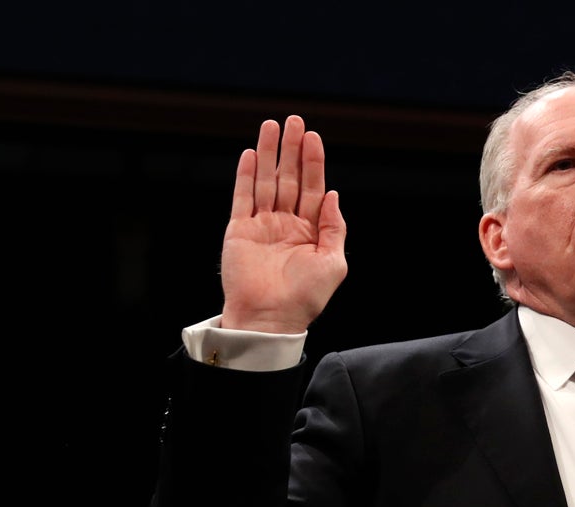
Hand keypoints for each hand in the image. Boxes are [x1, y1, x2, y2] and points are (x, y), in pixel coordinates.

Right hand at [219, 115, 347, 333]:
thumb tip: (334, 195)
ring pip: (265, 181)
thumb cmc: (305, 297)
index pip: (313, 188)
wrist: (271, 318)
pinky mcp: (239, 231)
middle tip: (293, 120)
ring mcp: (262, 225)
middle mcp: (286, 224)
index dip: (313, 162)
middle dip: (291, 150)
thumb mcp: (333, 263)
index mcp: (311, 231)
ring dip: (268, 154)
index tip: (313, 137)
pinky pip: (242, 197)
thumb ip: (334, 227)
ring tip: (271, 126)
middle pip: (290, 178)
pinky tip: (249, 154)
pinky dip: (245, 175)